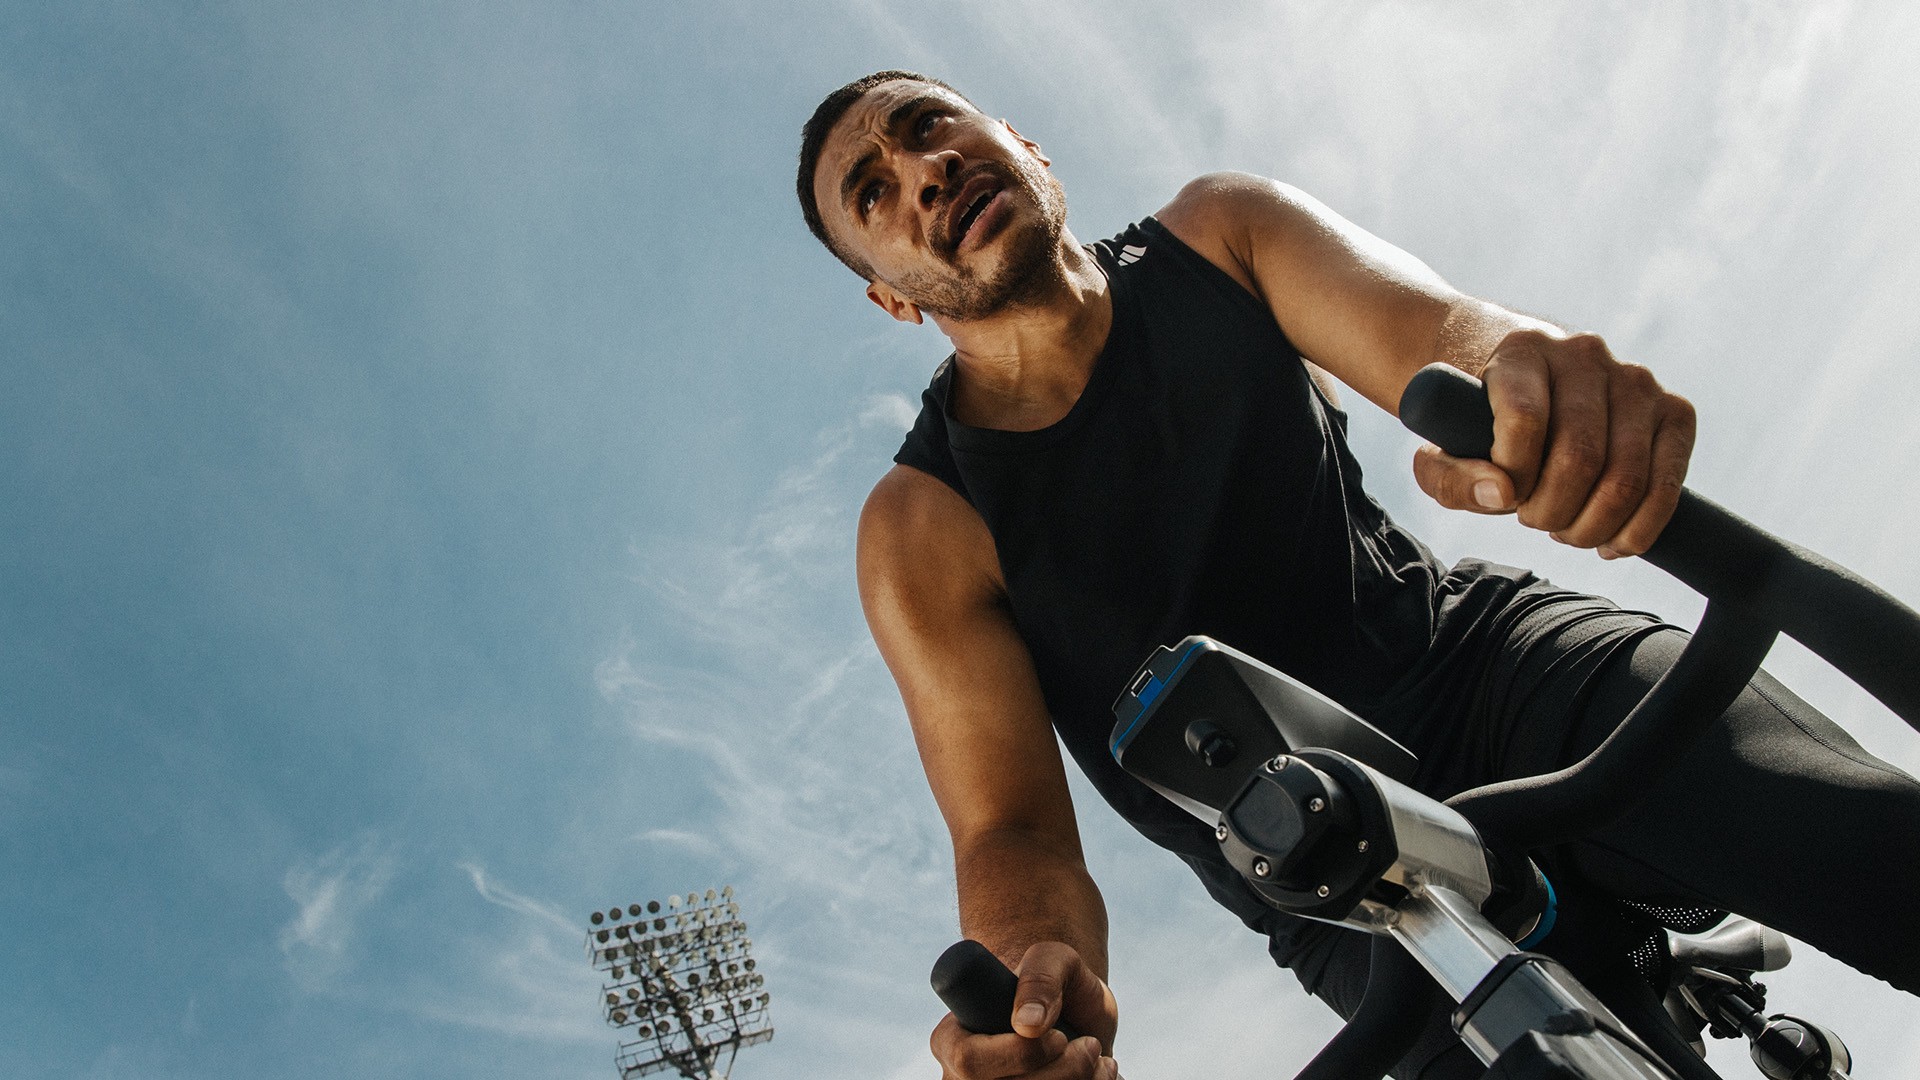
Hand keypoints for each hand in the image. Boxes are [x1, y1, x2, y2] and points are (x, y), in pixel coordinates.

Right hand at [931, 941, 1120, 1078]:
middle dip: (1061, 1071)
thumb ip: (1041, 976)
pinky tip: (1096, 1074)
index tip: (1058, 1036)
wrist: (1076, 1014)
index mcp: (952, 1037)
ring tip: (1096, 1054)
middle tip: (1090, 1045)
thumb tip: (1027, 1023)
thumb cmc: (1055, 981)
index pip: (969, 1060)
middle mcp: (961, 1077)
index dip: (1018, 1054)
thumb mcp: (1053, 960)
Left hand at [1411, 329, 1695, 558]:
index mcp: (1523, 350)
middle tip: (1532, 519)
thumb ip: (1450, 476)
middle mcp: (1585, 355)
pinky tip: (1608, 542)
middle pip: (1581, 457)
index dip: (1513, 475)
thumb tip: (1501, 495)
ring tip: (1564, 529)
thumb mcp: (1440, 446)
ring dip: (1591, 526)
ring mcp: (1636, 380)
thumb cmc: (1476, 420)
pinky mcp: (1673, 411)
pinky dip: (1638, 529)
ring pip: (1627, 477)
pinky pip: (1668, 484)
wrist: (1518, 378)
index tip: (1503, 494)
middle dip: (1552, 511)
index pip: (1525, 419)